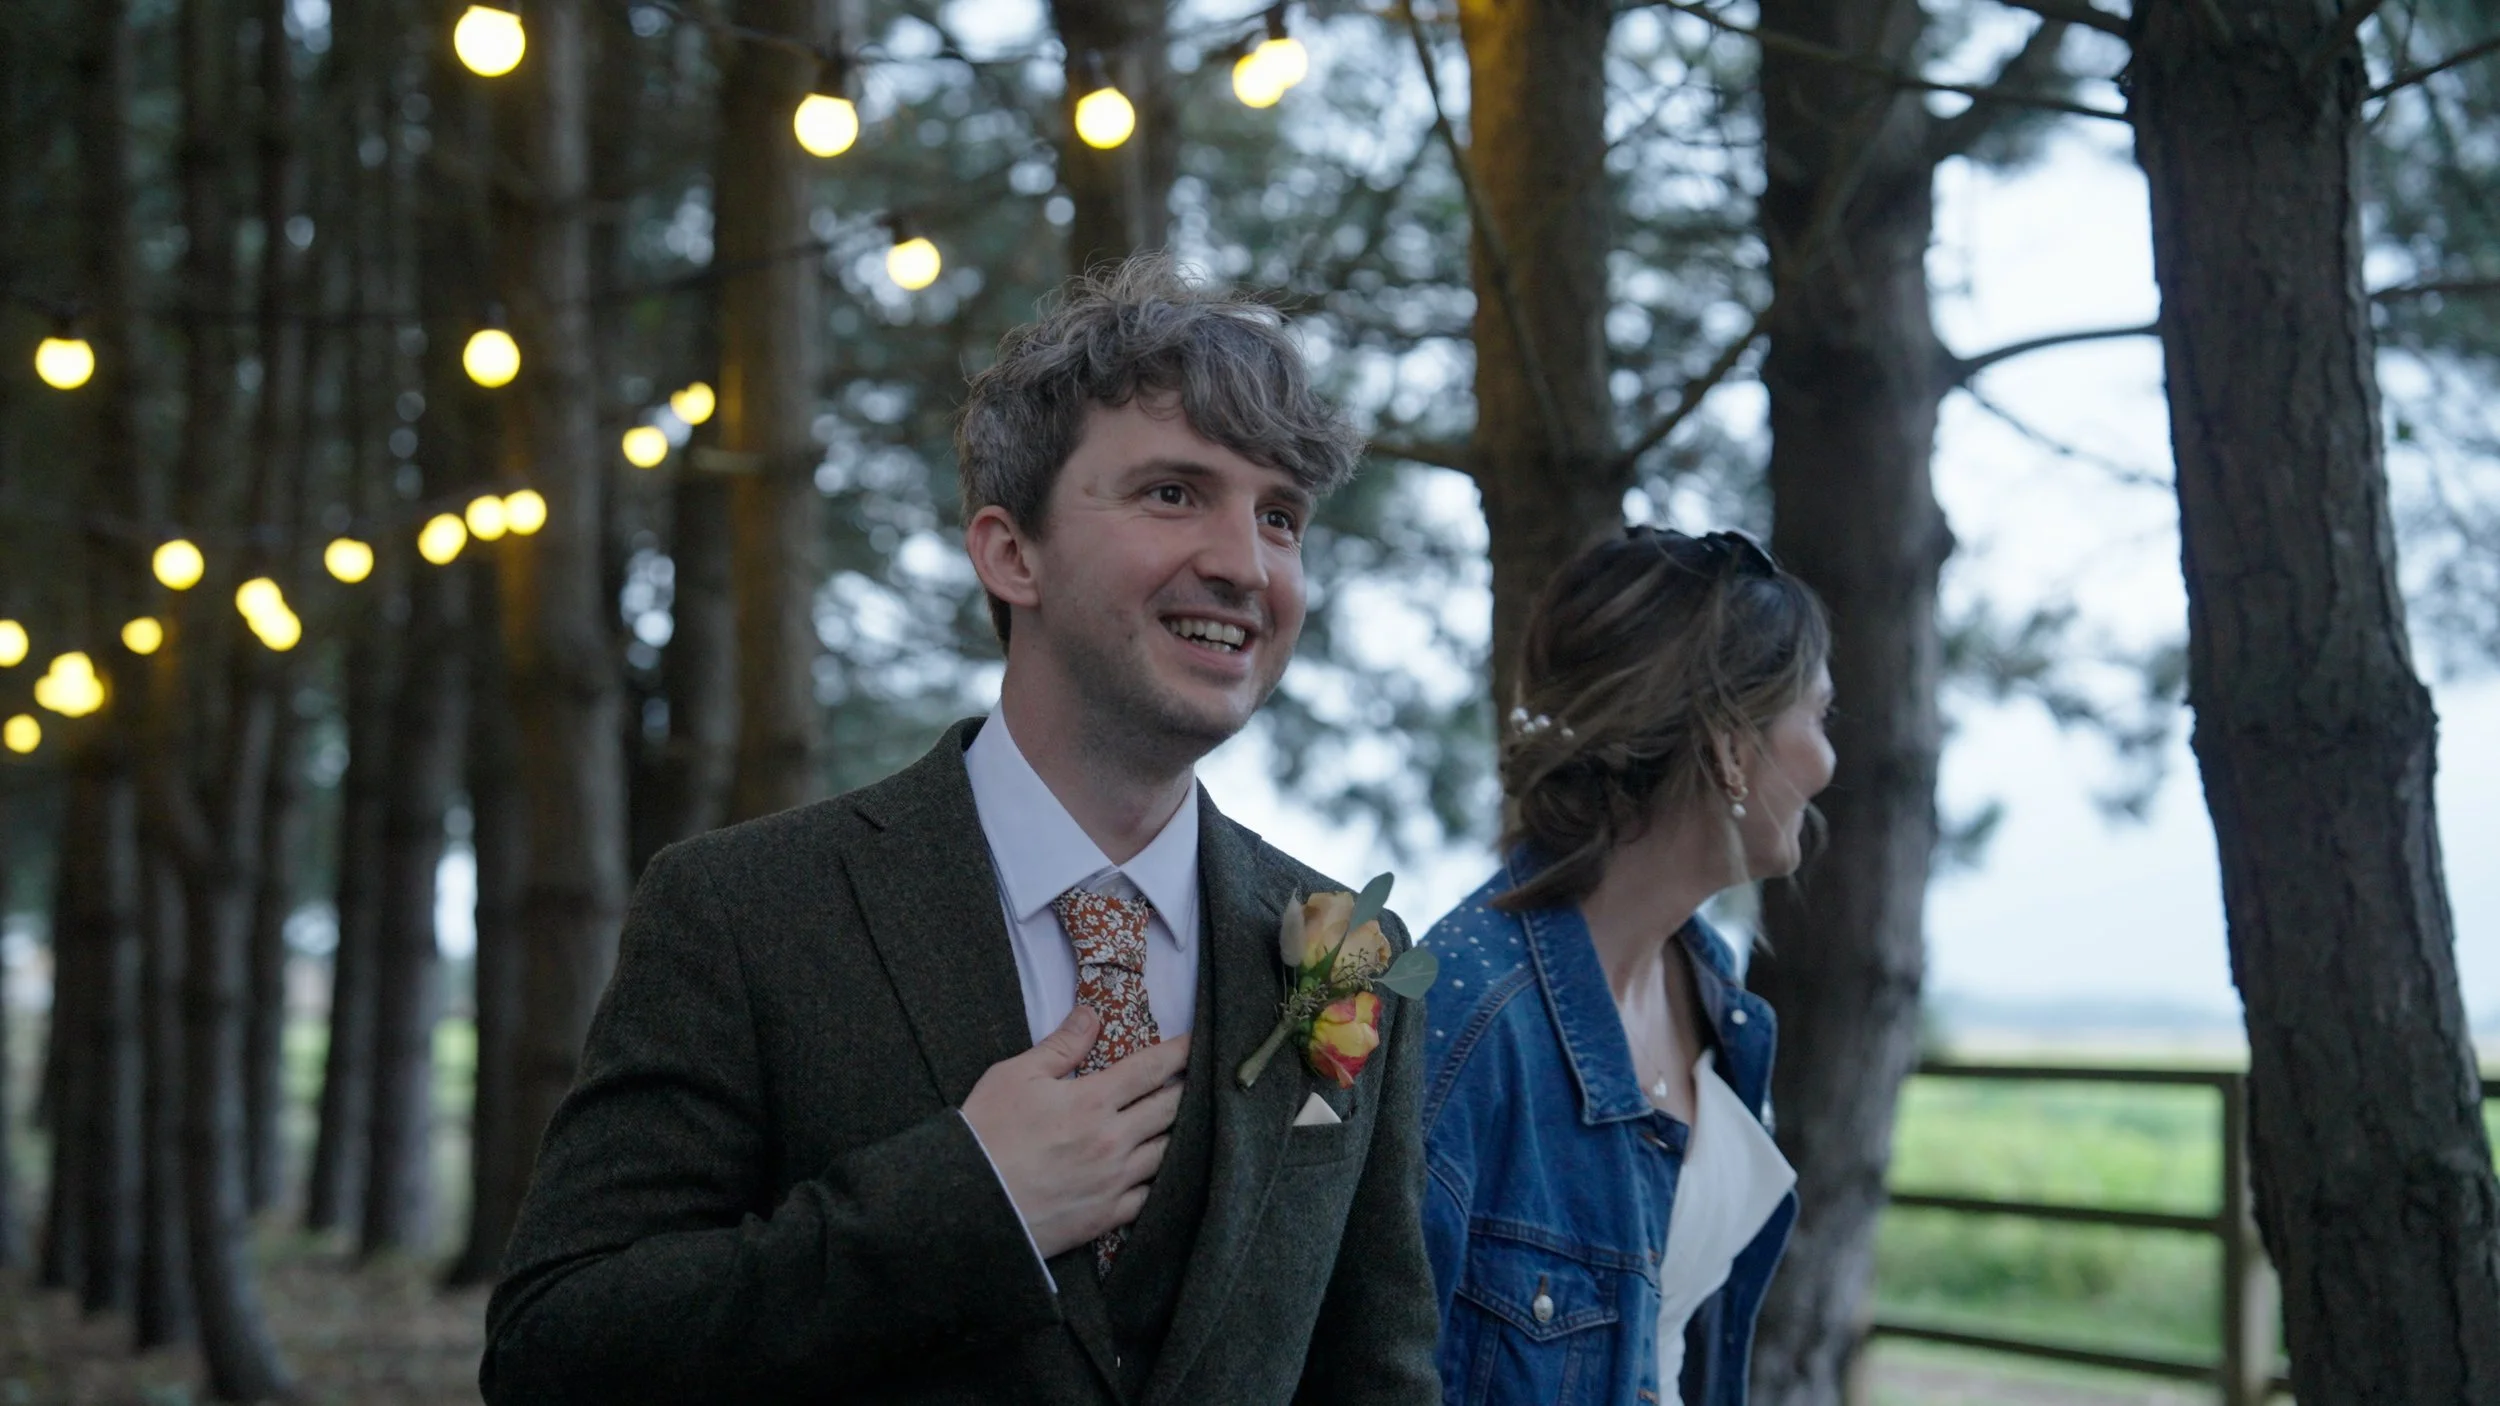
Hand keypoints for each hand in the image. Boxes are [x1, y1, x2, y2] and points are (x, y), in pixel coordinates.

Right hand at [961, 1005, 1190, 1259]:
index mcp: (1092, 1101)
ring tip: (1189, 1122)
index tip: (1197, 1043)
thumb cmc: (985, 1135)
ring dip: (1181, 1133)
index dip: (1180, 1052)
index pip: (1151, 1069)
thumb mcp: (1015, 1077)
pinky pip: (1151, 1196)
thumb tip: (1091, 1015)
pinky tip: (1165, 1171)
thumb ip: (1060, 1046)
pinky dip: (1163, 1179)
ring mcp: (1113, 1181)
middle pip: (1171, 1108)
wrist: (966, 1205)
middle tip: (1201, 1079)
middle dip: (1189, 1089)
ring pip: (1168, 1152)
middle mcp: (1113, 1141)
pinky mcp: (1106, 1216)